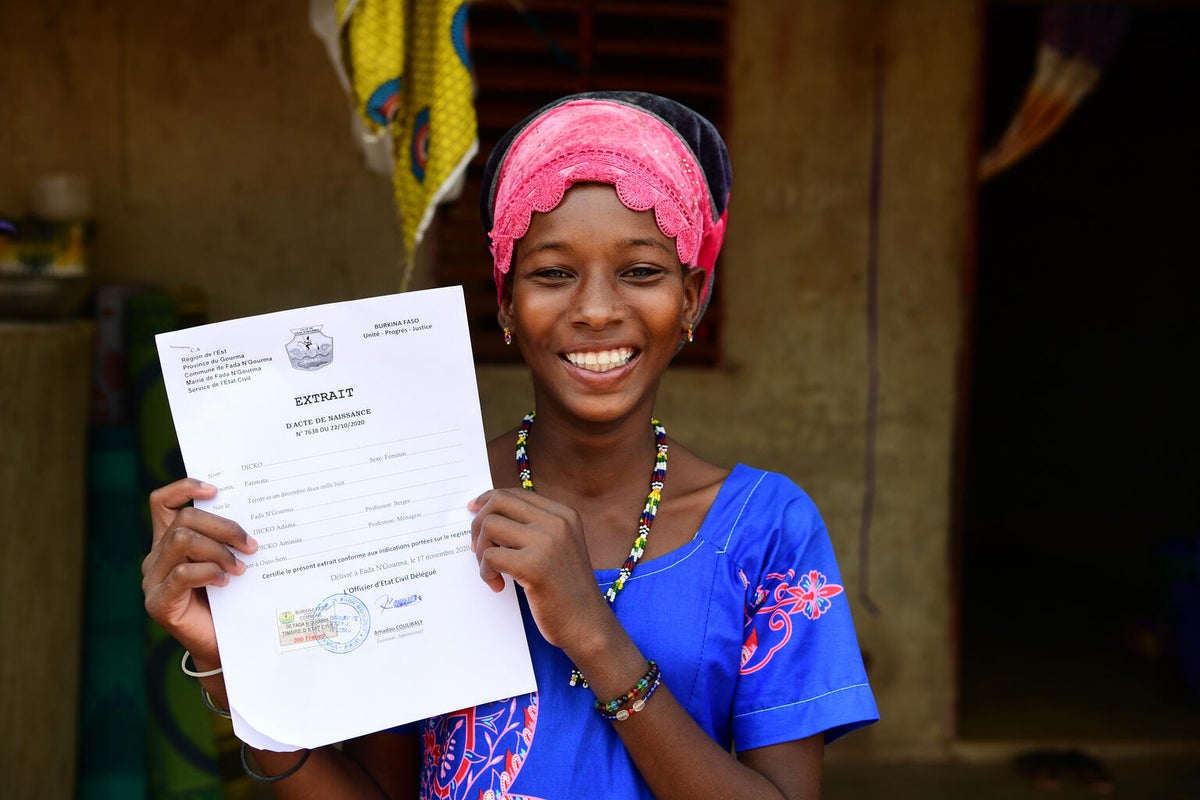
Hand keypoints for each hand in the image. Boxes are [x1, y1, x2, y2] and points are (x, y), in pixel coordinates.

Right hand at [141, 478, 257, 662]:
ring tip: (239, 568)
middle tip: (251, 545)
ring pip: (182, 541)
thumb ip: (224, 539)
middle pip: (184, 519)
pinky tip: (225, 583)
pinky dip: (209, 573)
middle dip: (223, 527)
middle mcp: (156, 557)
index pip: (162, 502)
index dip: (184, 488)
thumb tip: (250, 512)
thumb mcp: (226, 561)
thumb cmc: (228, 599)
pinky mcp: (157, 603)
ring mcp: (152, 580)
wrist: (222, 645)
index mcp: (169, 542)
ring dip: (218, 551)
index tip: (216, 490)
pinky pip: (183, 573)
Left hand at [467, 488, 609, 649]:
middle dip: (478, 522)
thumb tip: (489, 514)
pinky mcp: (533, 566)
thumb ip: (535, 529)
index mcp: (564, 514)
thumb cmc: (568, 592)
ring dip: (481, 550)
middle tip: (477, 548)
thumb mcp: (560, 548)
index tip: (473, 511)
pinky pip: (490, 556)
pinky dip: (486, 572)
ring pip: (490, 525)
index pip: (515, 493)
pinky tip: (498, 586)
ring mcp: (547, 542)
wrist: (587, 625)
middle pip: (499, 501)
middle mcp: (557, 522)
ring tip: (491, 571)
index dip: (489, 499)